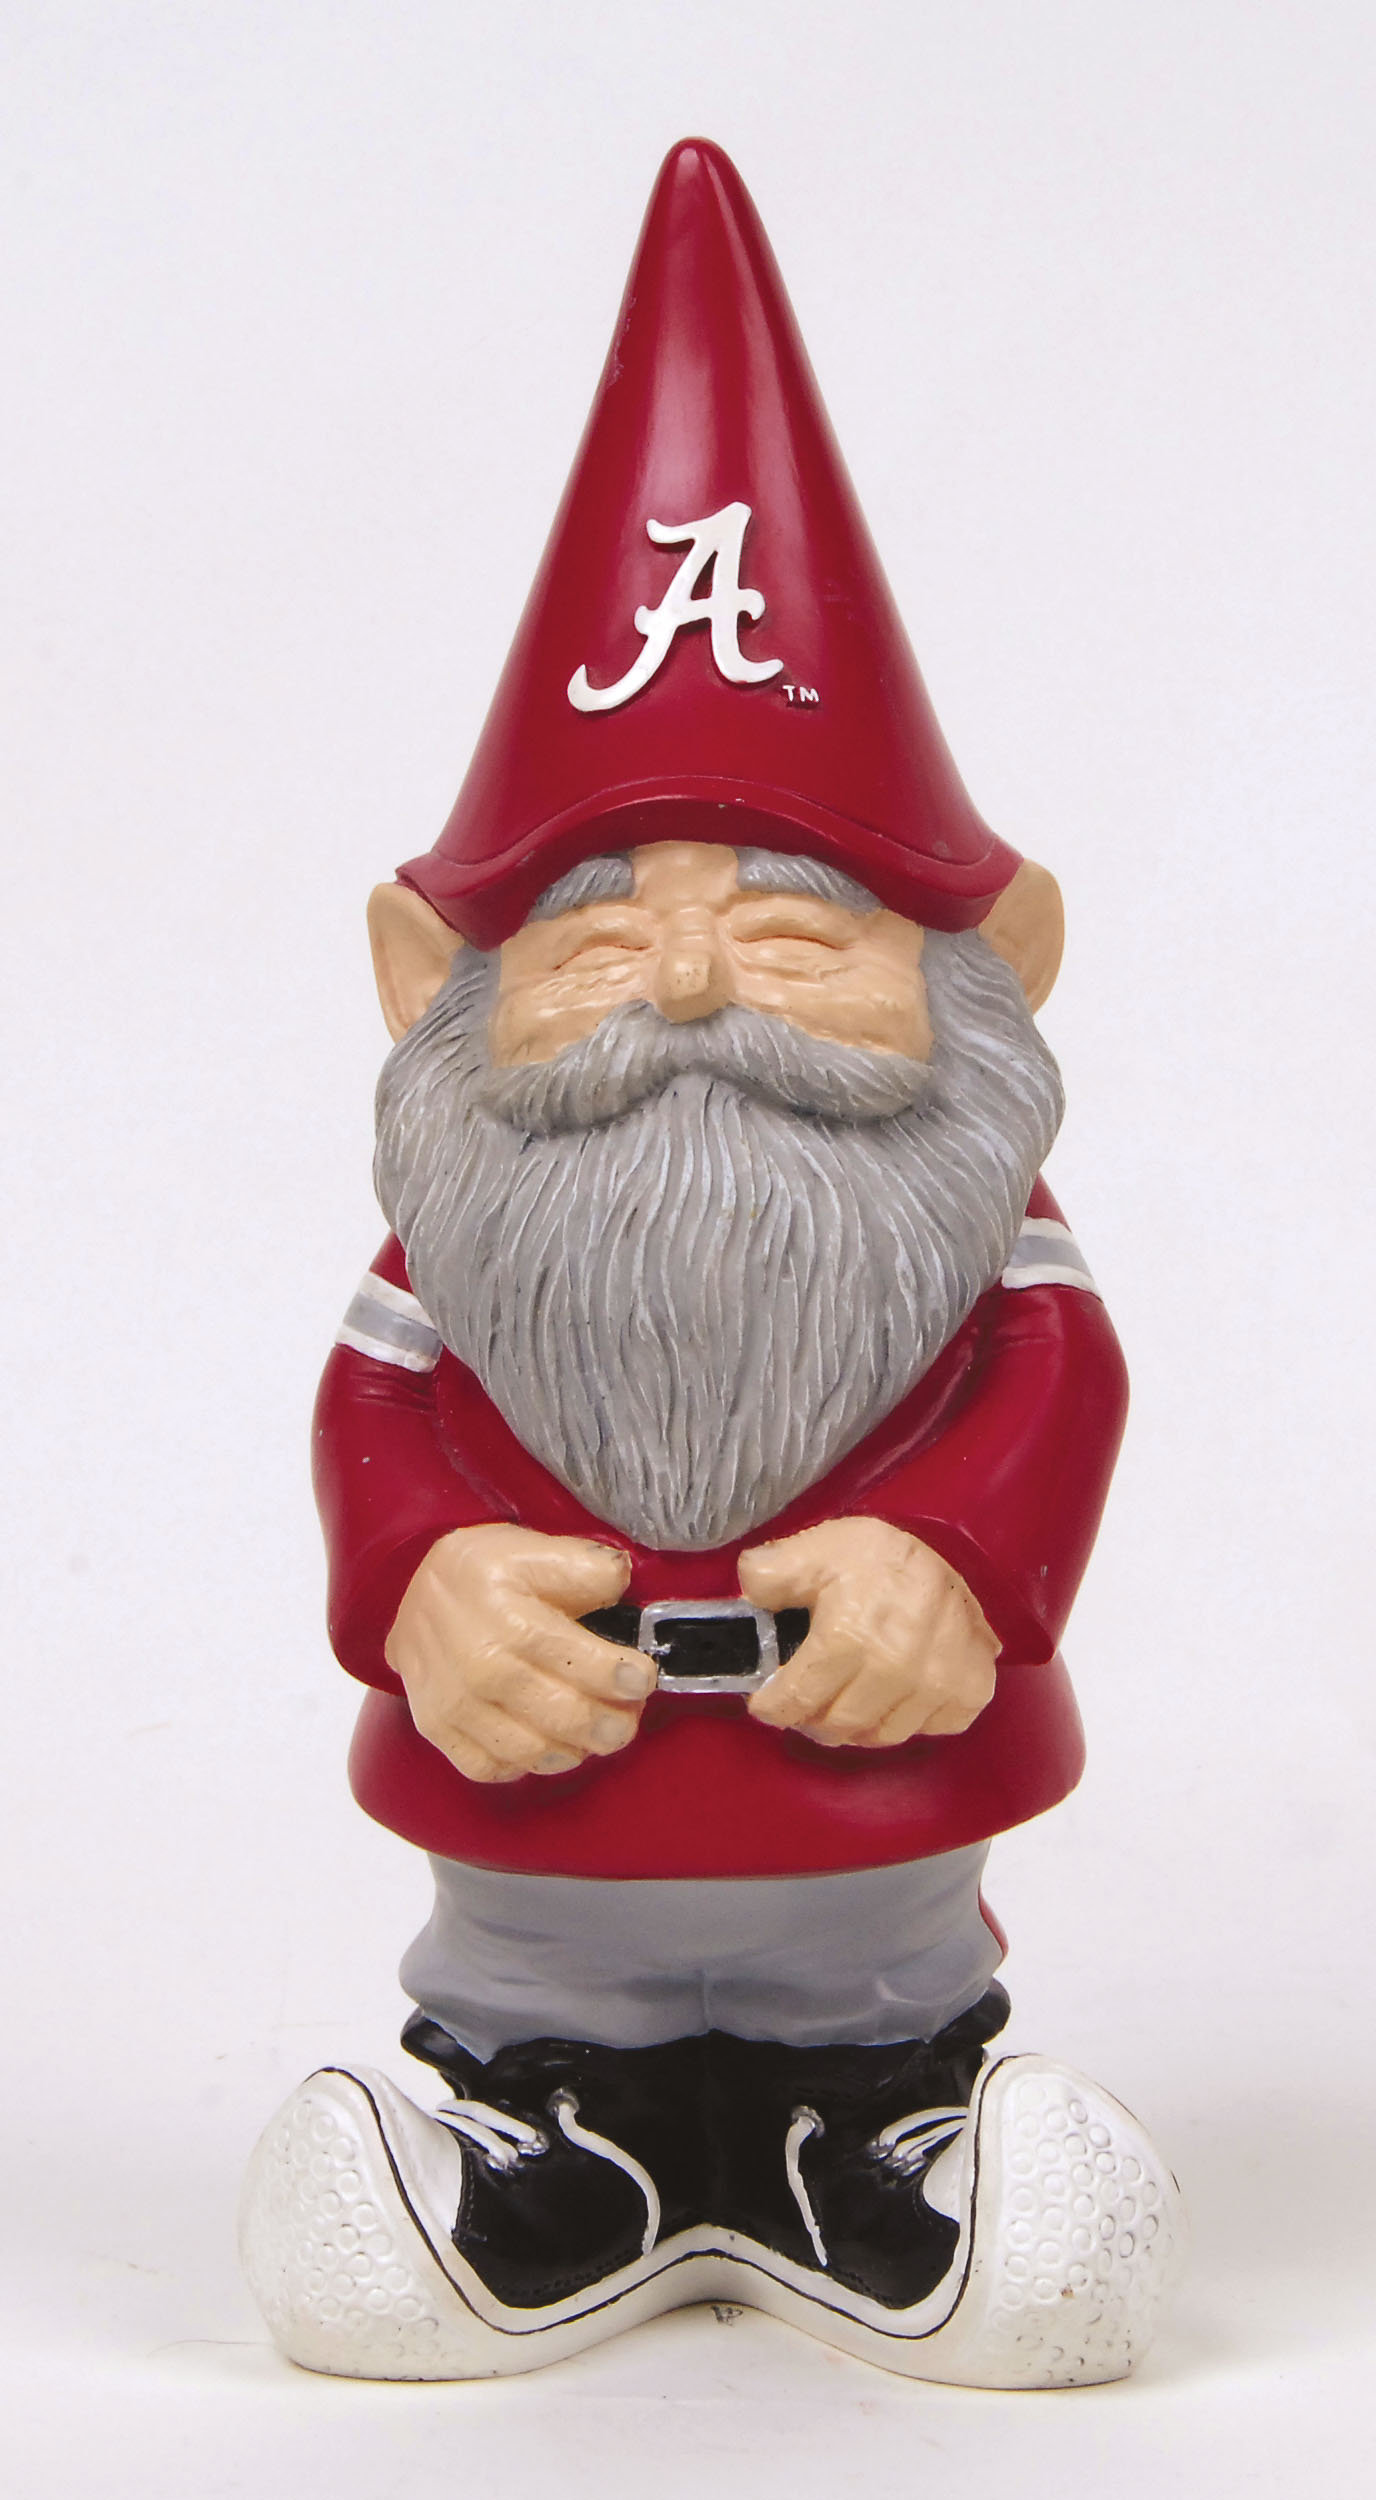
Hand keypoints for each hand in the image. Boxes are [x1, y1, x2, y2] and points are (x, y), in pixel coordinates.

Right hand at [385, 1525, 653, 1782]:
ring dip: (575, 1749)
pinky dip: (522, 1765)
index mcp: (516, 1624)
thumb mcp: (534, 1549)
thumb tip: (624, 1583)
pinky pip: (491, 1769)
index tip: (642, 1679)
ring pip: (535, 1753)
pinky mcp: (439, 1729)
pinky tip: (541, 1744)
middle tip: (626, 1720)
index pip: (590, 1668)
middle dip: (612, 1726)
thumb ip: (586, 1566)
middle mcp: (485, 1671)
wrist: (408, 1586)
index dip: (629, 1680)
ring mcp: (459, 1706)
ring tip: (591, 1734)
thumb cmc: (480, 1570)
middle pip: (568, 1719)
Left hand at [740, 1517, 998, 1747]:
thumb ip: (771, 1573)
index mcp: (847, 1640)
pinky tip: (897, 1698)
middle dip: (812, 1719)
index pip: (796, 1701)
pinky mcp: (968, 1691)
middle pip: (837, 1727)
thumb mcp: (818, 1549)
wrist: (960, 1542)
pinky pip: (931, 1729)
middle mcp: (893, 1672)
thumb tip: (747, 1593)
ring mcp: (935, 1687)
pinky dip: (911, 1721)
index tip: (767, 1704)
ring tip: (846, 1703)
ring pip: (881, 1735)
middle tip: (806, 1702)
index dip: (773, 1707)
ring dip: (858, 1726)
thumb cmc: (884, 1551)